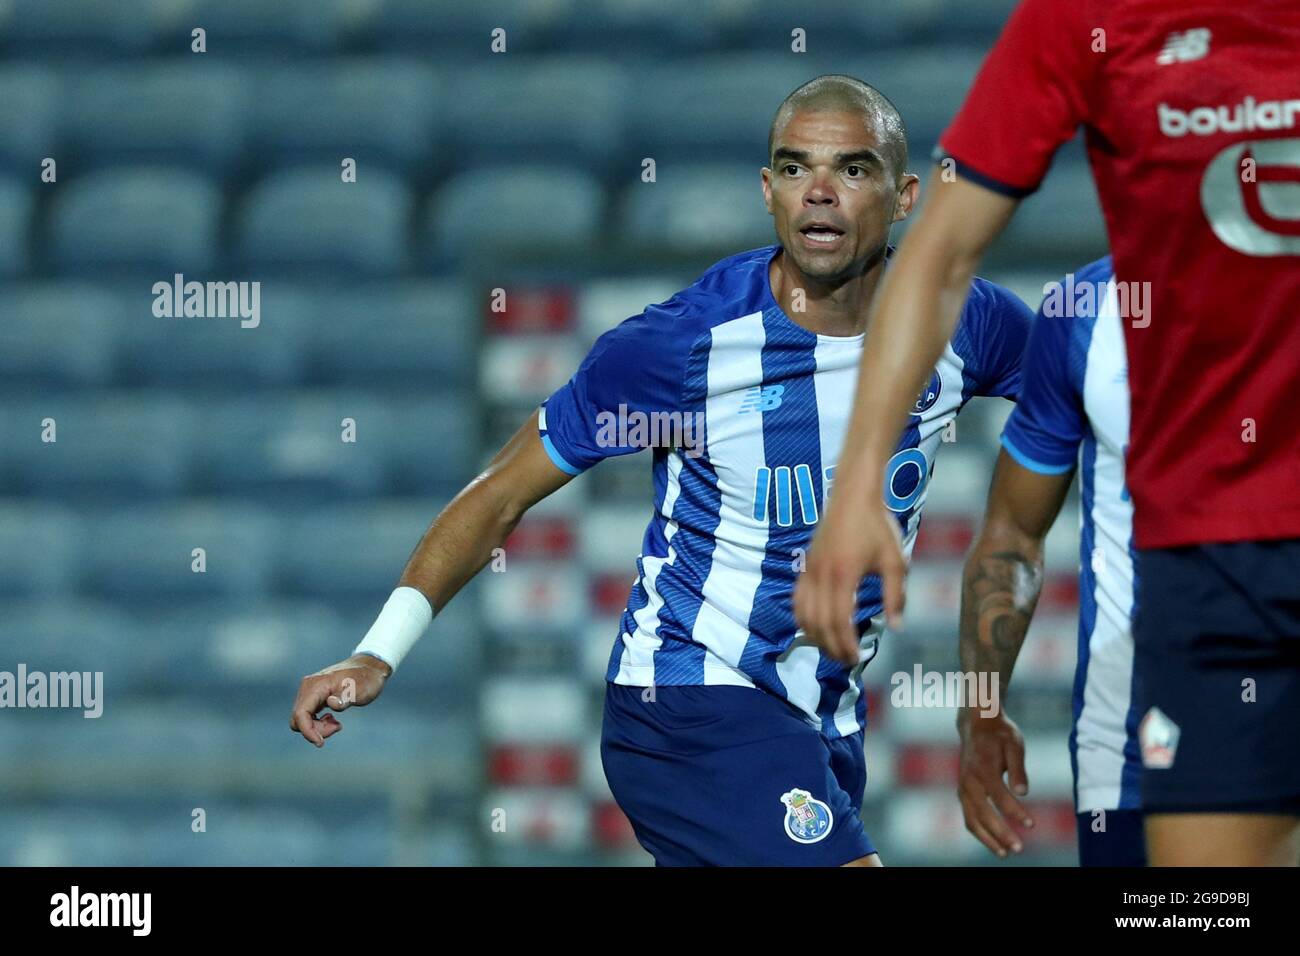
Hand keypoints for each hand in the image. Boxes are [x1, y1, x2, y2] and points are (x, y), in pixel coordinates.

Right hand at [289, 654, 391, 747]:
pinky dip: (317, 723)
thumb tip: (331, 703)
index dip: (307, 731)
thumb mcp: (360, 690)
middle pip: (298, 718)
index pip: (301, 713)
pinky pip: (307, 715)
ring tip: (337, 724)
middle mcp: (308, 687)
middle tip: (337, 726)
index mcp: (316, 685)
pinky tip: (333, 720)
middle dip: (314, 729)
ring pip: (301, 718)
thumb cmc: (366, 678)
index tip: (320, 742)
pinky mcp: (314, 696)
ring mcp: (310, 691)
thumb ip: (345, 698)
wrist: (369, 667)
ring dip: (316, 727)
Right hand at [794, 499, 906, 665]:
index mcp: (844, 575)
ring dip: (815, 637)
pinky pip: (797, 599)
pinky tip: (814, 628)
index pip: (839, 620)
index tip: (856, 657)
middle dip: (831, 646)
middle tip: (846, 661)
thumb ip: (895, 595)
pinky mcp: (806, 566)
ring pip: (804, 614)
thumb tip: (896, 626)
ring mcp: (809, 571)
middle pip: (820, 623)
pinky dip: (802, 618)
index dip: (846, 643)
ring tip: (831, 649)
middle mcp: (821, 575)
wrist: (852, 496)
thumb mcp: (894, 561)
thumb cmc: (877, 526)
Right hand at [956, 708, 1032, 856]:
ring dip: (988, 838)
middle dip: (1001, 833)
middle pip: (983, 812)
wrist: (976, 725)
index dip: (1015, 812)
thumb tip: (1024, 792)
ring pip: (971, 819)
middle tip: (1018, 849)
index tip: (1031, 825)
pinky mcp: (963, 792)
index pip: (999, 795)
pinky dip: (980, 832)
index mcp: (982, 767)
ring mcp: (963, 787)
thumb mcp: (1014, 744)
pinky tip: (994, 842)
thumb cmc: (1000, 734)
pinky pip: (969, 817)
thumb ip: (1018, 769)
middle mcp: (969, 780)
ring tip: (1005, 853)